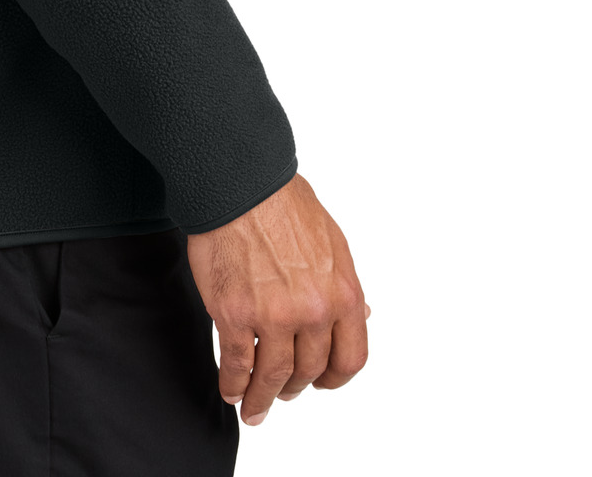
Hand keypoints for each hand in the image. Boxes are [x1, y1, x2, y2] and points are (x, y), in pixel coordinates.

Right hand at [186, 172, 368, 427]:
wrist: (240, 183)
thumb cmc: (282, 202)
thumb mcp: (332, 242)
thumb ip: (343, 285)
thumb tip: (360, 315)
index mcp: (343, 294)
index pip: (350, 359)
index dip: (334, 378)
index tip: (321, 383)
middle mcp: (314, 311)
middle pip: (310, 371)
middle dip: (294, 388)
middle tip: (281, 393)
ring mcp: (274, 316)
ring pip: (273, 376)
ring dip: (262, 398)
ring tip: (253, 407)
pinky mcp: (235, 313)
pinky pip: (238, 364)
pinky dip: (234, 383)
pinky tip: (231, 389)